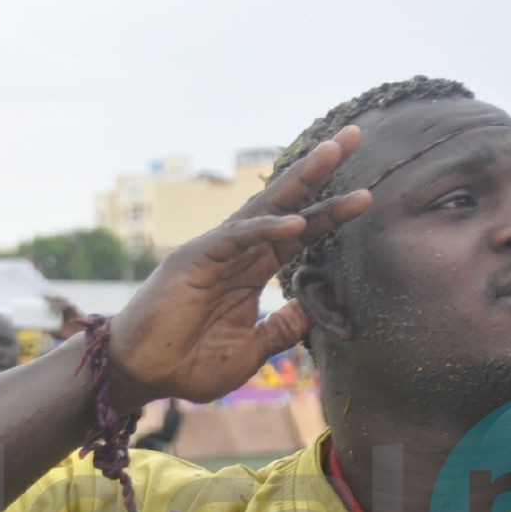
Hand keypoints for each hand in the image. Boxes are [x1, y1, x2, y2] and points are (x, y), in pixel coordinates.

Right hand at [105, 127, 372, 405]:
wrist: (144, 375)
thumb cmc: (188, 364)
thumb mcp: (250, 351)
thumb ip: (279, 329)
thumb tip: (310, 311)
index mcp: (251, 272)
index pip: (299, 234)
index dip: (331, 213)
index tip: (366, 195)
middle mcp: (238, 253)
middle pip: (288, 204)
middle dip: (321, 171)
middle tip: (354, 136)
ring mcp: (216, 251)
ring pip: (265, 207)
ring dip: (300, 179)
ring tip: (333, 152)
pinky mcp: (195, 259)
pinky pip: (237, 238)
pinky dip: (266, 227)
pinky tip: (297, 221)